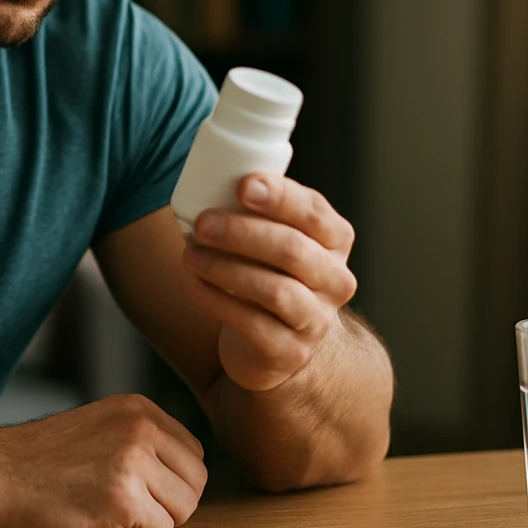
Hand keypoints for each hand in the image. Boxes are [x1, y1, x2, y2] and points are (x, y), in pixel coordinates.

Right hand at [0, 394, 206, 527]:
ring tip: (111, 510)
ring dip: (153, 520)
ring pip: (183, 509)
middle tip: (128, 506)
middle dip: (169, 503)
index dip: (170, 480)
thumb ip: (141, 438)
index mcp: (139, 408)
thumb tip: (183, 471)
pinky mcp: (123, 500)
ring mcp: (133, 462)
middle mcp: (142, 428)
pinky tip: (100, 519)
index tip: (139, 487)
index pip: (193, 453)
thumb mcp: (98, 426)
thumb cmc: (38, 459)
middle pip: (195, 482)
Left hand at [180, 173, 356, 391]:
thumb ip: (259, 209)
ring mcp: (316, 319)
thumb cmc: (271, 271)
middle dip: (242, 233)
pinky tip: (198, 285)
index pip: (313, 212)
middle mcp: (335, 279)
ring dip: (226, 268)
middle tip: (202, 222)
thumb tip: (211, 176)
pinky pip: (254, 324)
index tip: (242, 185)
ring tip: (191, 255)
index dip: (279, 197)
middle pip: (292, 250)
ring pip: (274, 290)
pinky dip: (220, 302)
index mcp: (335, 239)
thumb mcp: (277, 236)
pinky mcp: (290, 351)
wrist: (281, 341)